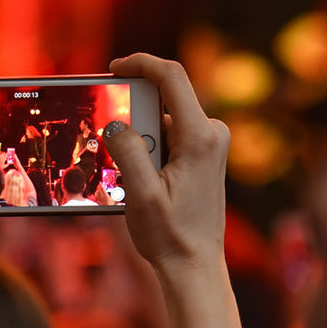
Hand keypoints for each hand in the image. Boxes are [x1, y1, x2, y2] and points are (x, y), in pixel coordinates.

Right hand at [103, 54, 229, 275]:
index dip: (141, 63)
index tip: (114, 68)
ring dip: (140, 140)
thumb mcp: (141, 194)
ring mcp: (211, 142)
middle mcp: (212, 133)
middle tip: (119, 158)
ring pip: (163, 120)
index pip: (172, 76)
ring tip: (135, 181)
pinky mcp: (206, 153)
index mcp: (200, 136)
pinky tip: (143, 182)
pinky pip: (170, 135)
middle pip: (164, 100)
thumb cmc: (171, 234)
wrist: (195, 264)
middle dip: (133, 119)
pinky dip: (149, 149)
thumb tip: (116, 122)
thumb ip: (127, 152)